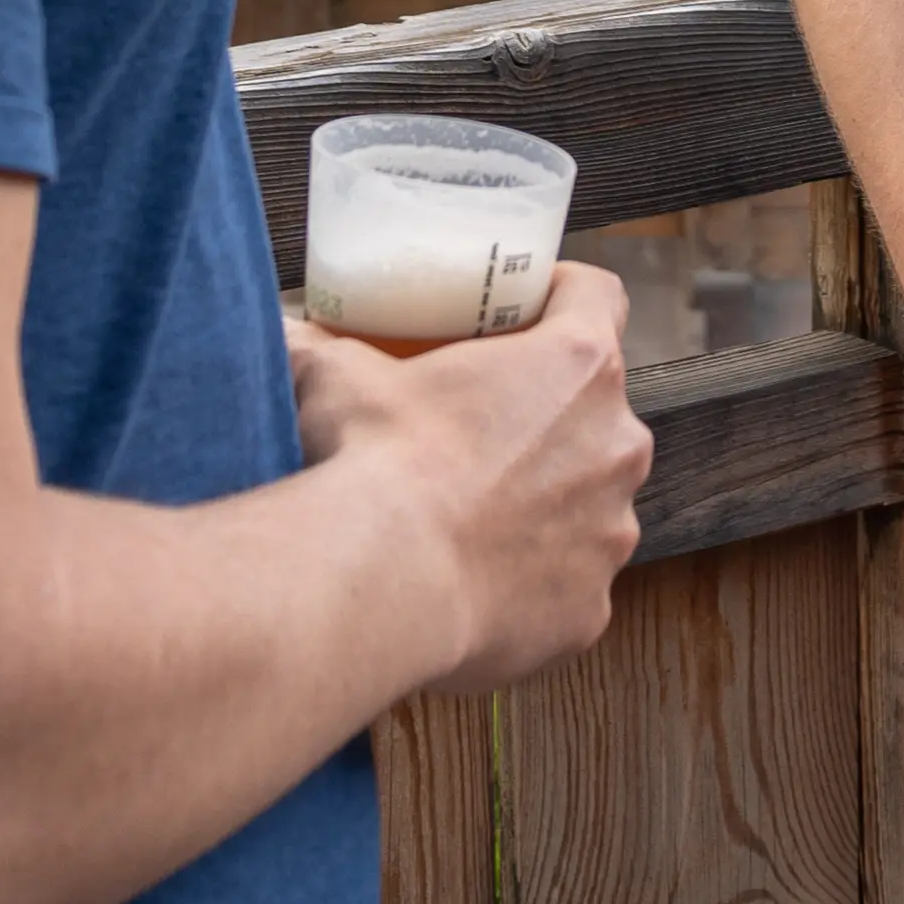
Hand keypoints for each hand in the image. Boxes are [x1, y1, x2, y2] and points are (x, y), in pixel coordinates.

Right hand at [288, 265, 654, 694]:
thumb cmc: (375, 463)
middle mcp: (616, 444)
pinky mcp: (590, 608)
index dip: (561, 295)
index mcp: (577, 366)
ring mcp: (611, 531)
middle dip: (550, 417)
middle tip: (482, 429)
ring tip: (474, 516)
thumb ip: (325, 343)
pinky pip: (569, 584)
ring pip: (589, 503)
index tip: (525, 310)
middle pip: (596, 410)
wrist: (381, 580)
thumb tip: (288, 332)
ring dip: (547, 503)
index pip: (596, 296)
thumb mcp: (341, 375)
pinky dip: (534, 583)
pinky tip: (477, 582)